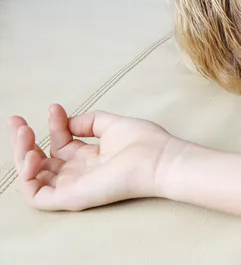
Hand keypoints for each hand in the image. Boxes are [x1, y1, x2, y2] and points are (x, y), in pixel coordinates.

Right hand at [7, 104, 186, 210]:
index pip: (62, 143)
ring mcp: (74, 186)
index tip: (55, 107)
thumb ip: (89, 122)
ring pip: (34, 176)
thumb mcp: (112, 124)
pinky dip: (26, 176)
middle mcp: (80, 173)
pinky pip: (36, 196)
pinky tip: (31, 154)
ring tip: (24, 134)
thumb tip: (67, 121)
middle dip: (24, 140)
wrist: (158, 158)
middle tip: (16, 121)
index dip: (54, 124)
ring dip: (22, 154)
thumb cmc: (145, 143)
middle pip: (42, 160)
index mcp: (91, 157)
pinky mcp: (71, 199)